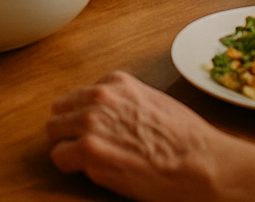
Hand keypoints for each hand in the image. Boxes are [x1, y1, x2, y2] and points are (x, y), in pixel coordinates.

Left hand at [47, 71, 254, 201]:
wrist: (200, 162)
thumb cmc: (185, 138)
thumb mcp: (153, 100)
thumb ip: (125, 101)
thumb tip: (109, 111)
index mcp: (116, 82)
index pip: (78, 95)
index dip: (82, 115)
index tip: (90, 128)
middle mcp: (100, 97)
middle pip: (60, 111)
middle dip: (68, 129)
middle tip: (82, 146)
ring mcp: (91, 124)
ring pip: (54, 132)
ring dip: (66, 146)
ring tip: (85, 160)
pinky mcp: (90, 152)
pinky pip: (60, 157)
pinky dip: (71, 166)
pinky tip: (92, 171)